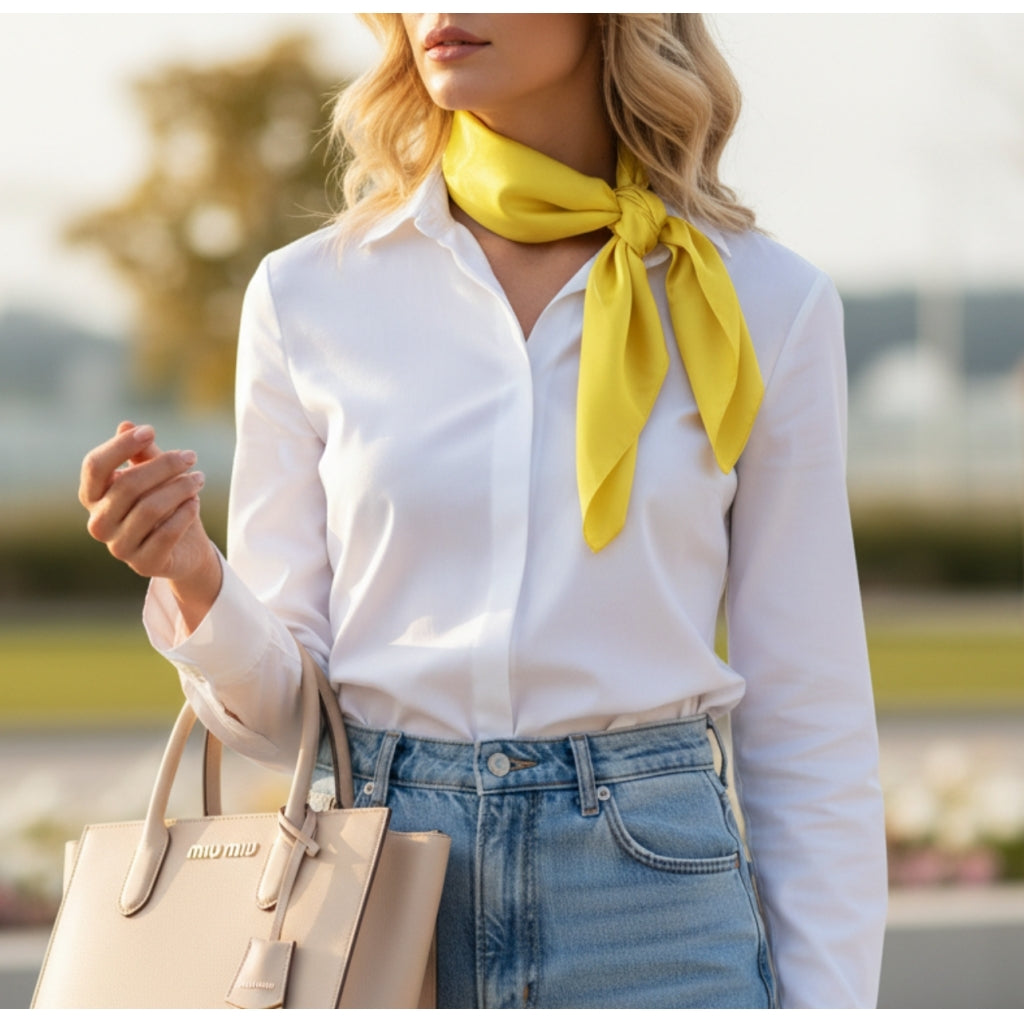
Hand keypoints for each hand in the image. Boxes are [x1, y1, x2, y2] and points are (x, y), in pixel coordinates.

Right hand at [79, 421, 221, 629]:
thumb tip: (127, 425)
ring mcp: (118, 547)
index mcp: (94, 497)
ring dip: (179, 489)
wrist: (185, 549)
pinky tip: (195, 502)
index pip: (95, 466)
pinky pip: (166, 534)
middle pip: (127, 485)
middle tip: (191, 456)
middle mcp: (98, 523)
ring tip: (199, 479)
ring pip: (149, 509)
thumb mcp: (156, 476)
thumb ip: (142, 455)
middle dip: (163, 466)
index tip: (151, 430)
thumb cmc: (165, 504)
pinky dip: (184, 514)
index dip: (121, 445)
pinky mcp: (143, 564)